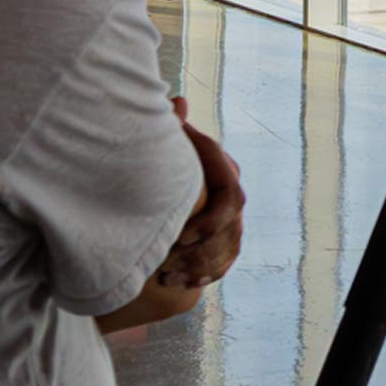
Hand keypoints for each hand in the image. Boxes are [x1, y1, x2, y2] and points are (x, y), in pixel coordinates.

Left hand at [161, 94, 244, 290]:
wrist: (153, 186)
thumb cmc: (155, 160)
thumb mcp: (161, 144)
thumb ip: (172, 127)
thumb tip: (178, 102)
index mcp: (223, 171)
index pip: (230, 198)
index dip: (208, 221)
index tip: (177, 237)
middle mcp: (232, 197)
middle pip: (231, 229)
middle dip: (201, 250)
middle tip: (167, 261)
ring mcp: (232, 220)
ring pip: (228, 250)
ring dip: (198, 267)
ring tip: (165, 277)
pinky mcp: (224, 241)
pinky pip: (223, 263)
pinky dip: (202, 276)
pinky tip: (176, 284)